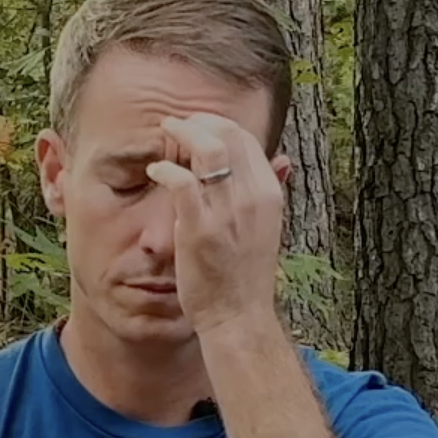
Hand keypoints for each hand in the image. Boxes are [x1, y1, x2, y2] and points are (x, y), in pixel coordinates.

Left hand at [145, 114, 288, 336]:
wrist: (239, 316)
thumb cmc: (245, 274)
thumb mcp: (267, 227)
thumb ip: (269, 191)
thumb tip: (282, 161)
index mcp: (268, 194)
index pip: (246, 139)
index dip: (218, 124)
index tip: (198, 126)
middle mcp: (252, 198)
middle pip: (229, 134)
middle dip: (198, 121)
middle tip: (176, 125)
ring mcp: (227, 213)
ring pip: (208, 148)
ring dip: (183, 132)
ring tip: (165, 132)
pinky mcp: (199, 229)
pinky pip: (182, 182)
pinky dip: (165, 169)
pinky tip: (155, 171)